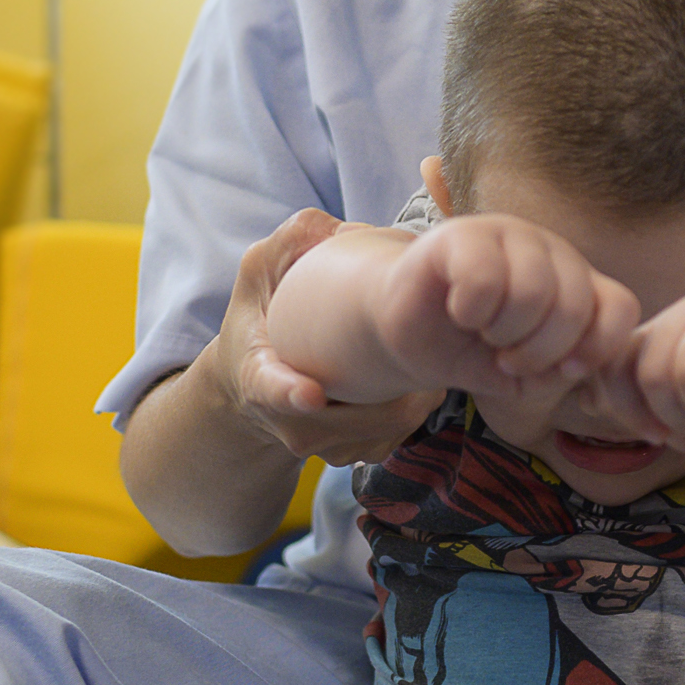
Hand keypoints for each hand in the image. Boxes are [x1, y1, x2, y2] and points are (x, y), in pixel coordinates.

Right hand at [220, 208, 439, 465]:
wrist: (247, 391)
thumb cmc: (259, 323)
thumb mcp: (258, 276)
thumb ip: (290, 245)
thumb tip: (339, 228)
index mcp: (259, 377)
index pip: (270, 390)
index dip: (289, 393)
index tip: (309, 394)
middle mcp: (292, 423)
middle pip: (360, 416)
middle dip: (400, 382)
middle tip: (432, 342)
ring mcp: (324, 447)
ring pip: (390, 427)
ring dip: (418, 393)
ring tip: (437, 354)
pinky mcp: (351, 457)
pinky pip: (397, 437)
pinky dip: (415, 405)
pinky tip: (423, 375)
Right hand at [373, 214, 638, 402]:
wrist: (406, 332)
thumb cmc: (471, 351)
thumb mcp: (523, 377)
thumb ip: (556, 373)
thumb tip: (570, 365)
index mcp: (576, 282)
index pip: (620, 308)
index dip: (597, 348)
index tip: (563, 371)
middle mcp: (550, 251)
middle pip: (575, 305)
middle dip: (540, 351)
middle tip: (508, 358)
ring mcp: (508, 234)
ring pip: (534, 289)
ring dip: (504, 331)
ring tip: (484, 333)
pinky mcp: (462, 233)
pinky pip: (485, 277)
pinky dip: (472, 311)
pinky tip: (461, 311)